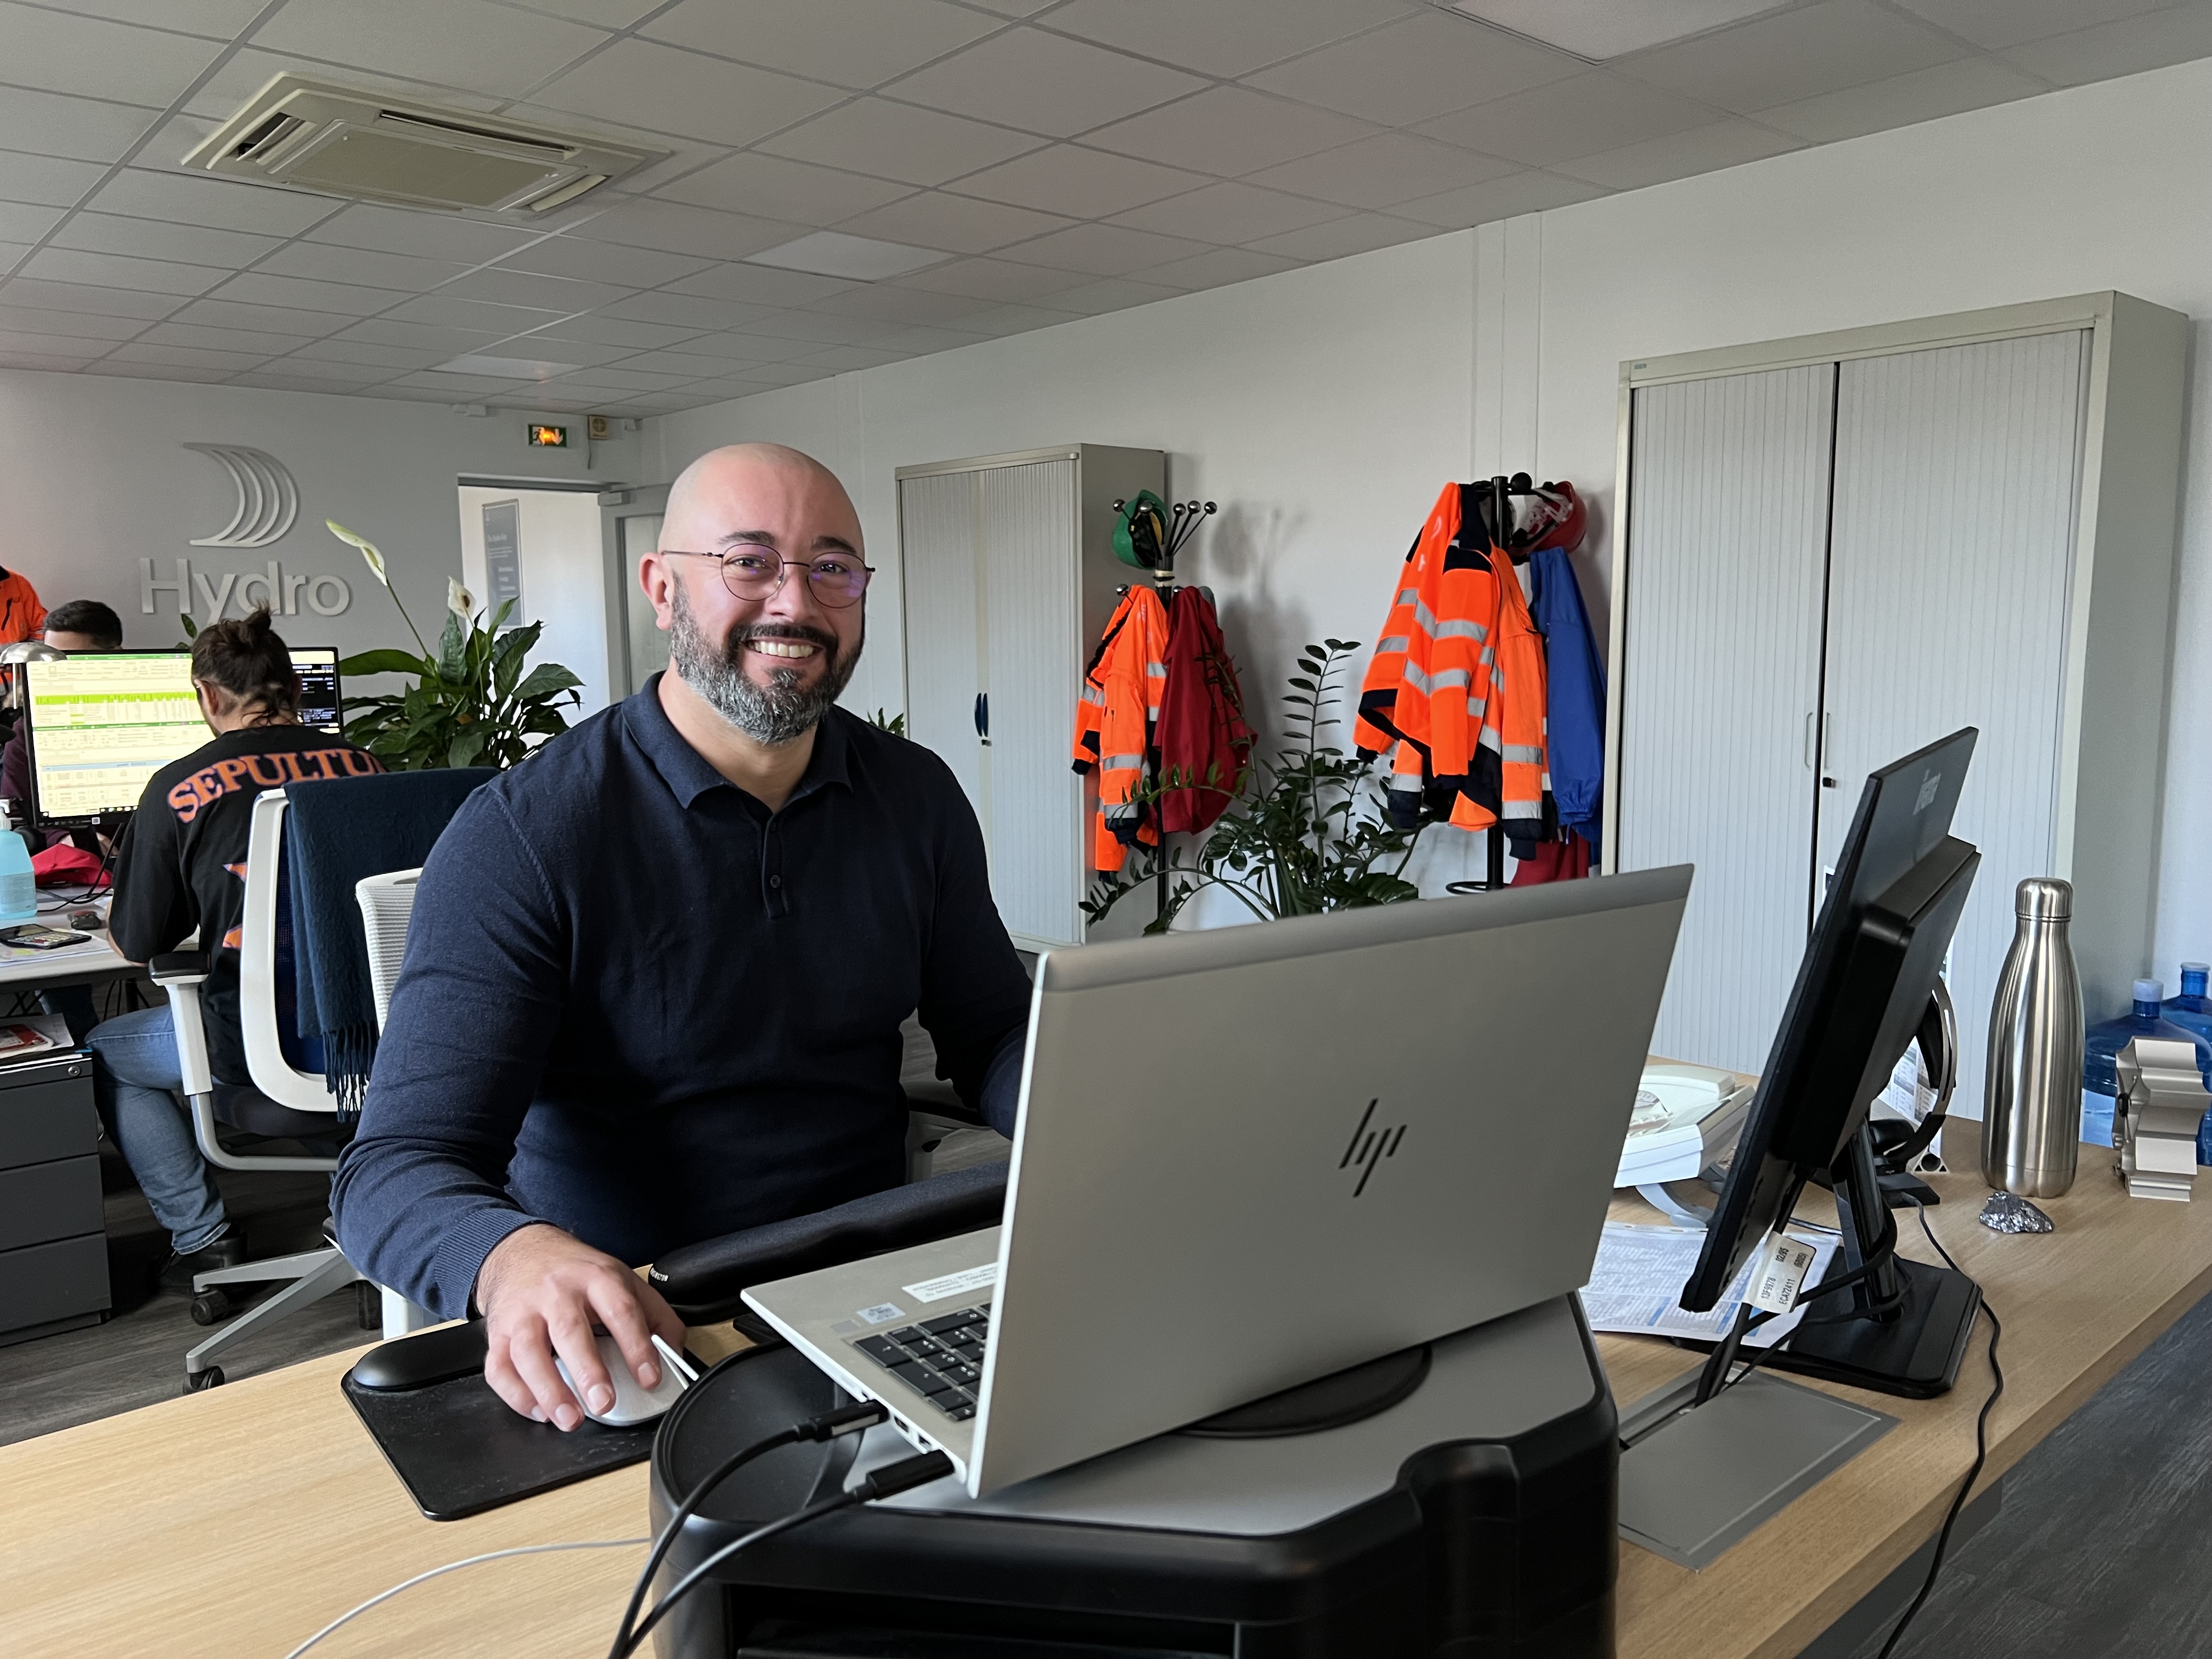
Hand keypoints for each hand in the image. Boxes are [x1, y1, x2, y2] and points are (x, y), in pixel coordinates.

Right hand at [475, 1223, 685, 1430]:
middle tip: (604, 1403)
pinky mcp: (497, 1333)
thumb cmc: (577, 1273)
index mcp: (596, 1278)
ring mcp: (522, 1313)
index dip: (637, 1346)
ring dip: (548, 1390)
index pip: (620, 1310)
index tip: (650, 1378)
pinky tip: (540, 1411)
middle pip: (570, 1331)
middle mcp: (556, 1293)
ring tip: (570, 1418)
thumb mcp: (624, 1280)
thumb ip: (656, 1316)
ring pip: (527, 1352)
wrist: (522, 1250)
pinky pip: (499, 1367)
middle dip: (589, 1371)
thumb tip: (674, 1355)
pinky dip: (517, 1395)